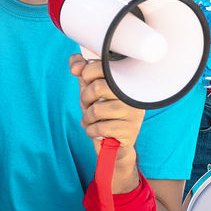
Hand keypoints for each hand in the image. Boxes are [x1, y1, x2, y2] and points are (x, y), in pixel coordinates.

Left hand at [70, 54, 143, 184]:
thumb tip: (75, 67)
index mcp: (126, 79)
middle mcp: (133, 94)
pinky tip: (94, 131)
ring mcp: (134, 112)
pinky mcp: (131, 130)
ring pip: (97, 109)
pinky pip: (101, 127)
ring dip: (87, 117)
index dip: (86, 74)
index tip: (86, 82)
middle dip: (85, 98)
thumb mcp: (91, 89)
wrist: (116, 144)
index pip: (102, 65)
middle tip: (86, 105)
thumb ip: (83, 72)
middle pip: (98, 87)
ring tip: (90, 120)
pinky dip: (91, 131)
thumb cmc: (104, 112)